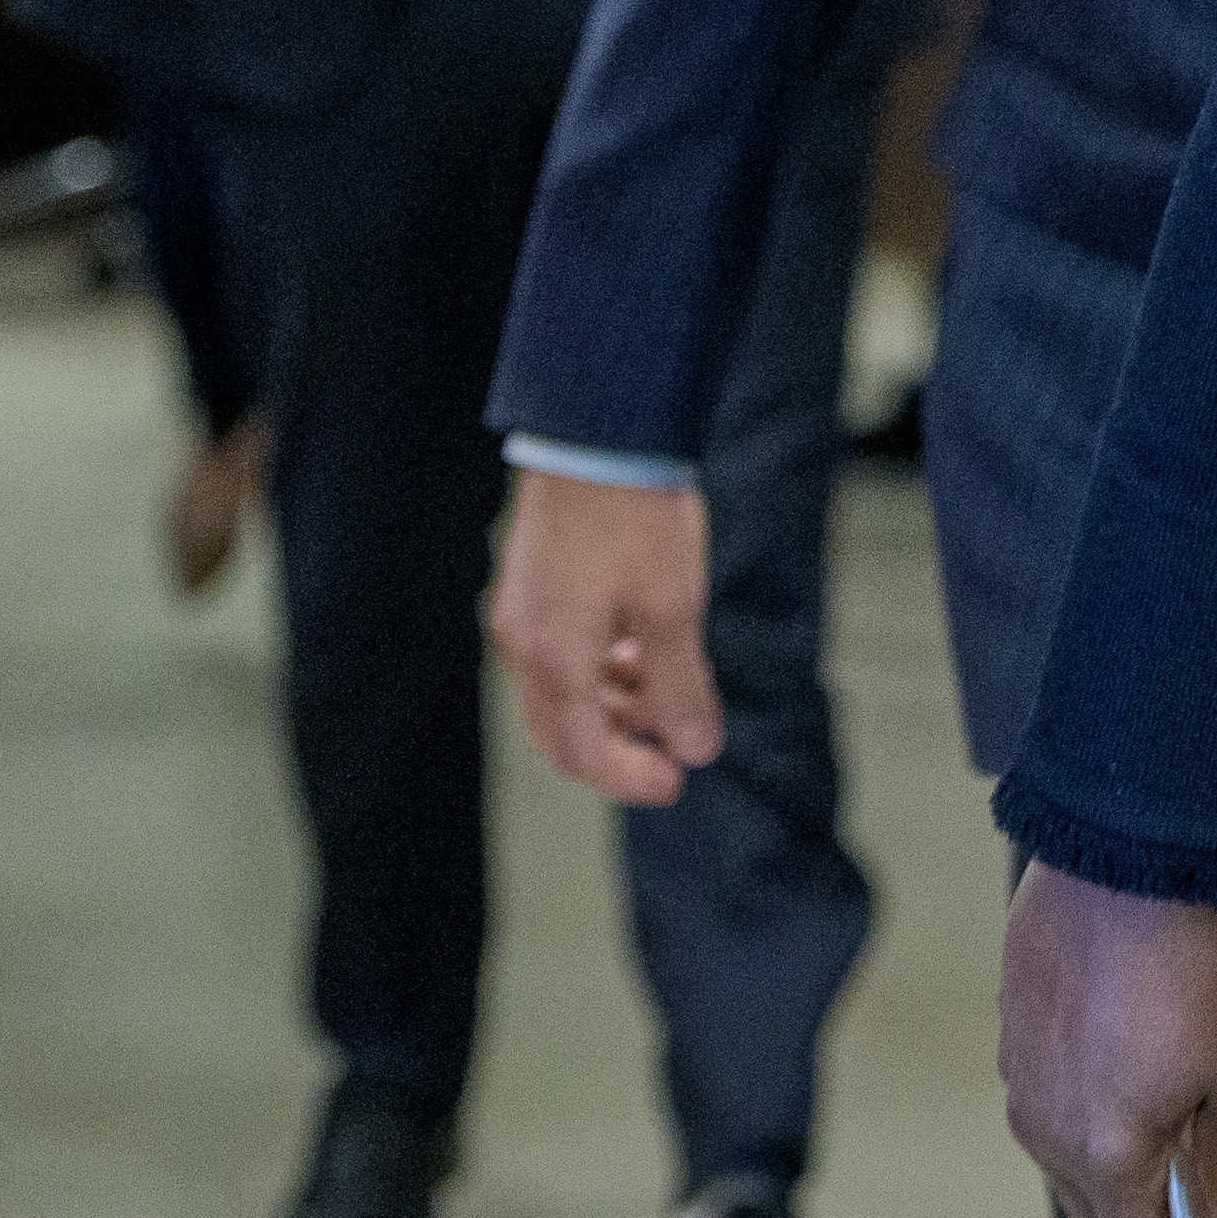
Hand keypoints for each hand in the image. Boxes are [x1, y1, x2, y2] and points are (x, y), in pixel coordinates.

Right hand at [488, 465, 722, 804]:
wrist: (598, 435)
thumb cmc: (636, 517)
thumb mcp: (673, 609)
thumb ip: (681, 687)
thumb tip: (696, 750)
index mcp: (553, 661)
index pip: (585, 755)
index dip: (632, 779)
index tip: (679, 782)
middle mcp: (523, 645)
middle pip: (562, 733)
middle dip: (618, 750)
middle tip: (673, 750)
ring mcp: (520, 613)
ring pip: (560, 692)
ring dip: (613, 705)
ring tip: (668, 688)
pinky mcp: (530, 586)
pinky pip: (558, 653)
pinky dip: (599, 667)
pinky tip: (640, 646)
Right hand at [1004, 867, 1216, 1217]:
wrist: (1139, 840)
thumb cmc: (1208, 962)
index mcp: (1104, 1158)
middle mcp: (1044, 1131)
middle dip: (1178, 1206)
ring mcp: (1019, 1074)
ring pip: (1084, 1155)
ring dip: (1146, 1146)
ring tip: (1210, 1075)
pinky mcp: (1014, 1019)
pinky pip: (1062, 1090)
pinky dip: (1112, 1091)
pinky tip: (1159, 1028)